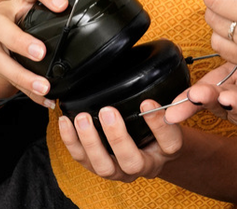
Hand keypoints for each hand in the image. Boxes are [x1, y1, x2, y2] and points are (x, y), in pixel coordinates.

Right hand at [0, 0, 68, 106]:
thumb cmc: (27, 20)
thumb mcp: (40, 9)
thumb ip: (58, 10)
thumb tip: (83, 6)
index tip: (62, 5)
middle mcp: (0, 15)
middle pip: (0, 24)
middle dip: (20, 40)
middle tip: (41, 53)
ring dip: (21, 74)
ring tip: (42, 85)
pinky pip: (5, 78)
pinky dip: (26, 90)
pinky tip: (43, 97)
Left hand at [58, 101, 182, 181]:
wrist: (152, 151)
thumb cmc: (160, 127)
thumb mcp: (170, 113)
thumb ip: (168, 99)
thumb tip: (158, 66)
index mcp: (168, 151)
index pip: (169, 141)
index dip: (158, 123)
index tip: (146, 101)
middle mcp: (145, 165)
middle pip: (132, 161)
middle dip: (117, 137)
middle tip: (107, 111)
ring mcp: (121, 171)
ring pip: (104, 166)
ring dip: (91, 142)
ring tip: (82, 118)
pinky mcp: (99, 167)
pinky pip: (82, 160)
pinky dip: (71, 142)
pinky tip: (66, 122)